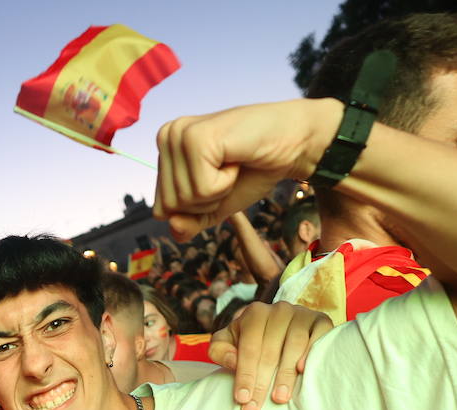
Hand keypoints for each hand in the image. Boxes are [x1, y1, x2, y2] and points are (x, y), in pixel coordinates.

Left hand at [154, 98, 338, 241]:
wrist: (294, 143)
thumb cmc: (254, 170)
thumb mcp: (215, 206)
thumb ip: (190, 223)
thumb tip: (174, 228)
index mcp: (165, 150)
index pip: (162, 210)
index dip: (197, 208)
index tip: (219, 180)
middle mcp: (167, 136)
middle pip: (170, 207)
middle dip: (207, 201)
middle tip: (229, 171)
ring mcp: (179, 134)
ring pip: (184, 200)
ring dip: (218, 191)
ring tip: (233, 164)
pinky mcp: (196, 138)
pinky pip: (201, 190)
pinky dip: (225, 183)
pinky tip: (236, 159)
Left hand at [209, 301, 333, 409]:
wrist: (281, 324)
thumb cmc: (251, 338)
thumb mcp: (228, 341)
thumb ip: (220, 350)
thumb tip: (232, 361)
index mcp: (254, 314)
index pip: (249, 348)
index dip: (245, 375)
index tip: (242, 399)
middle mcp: (279, 310)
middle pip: (270, 351)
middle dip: (262, 383)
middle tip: (256, 408)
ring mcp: (302, 314)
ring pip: (294, 345)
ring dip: (286, 374)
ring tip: (279, 398)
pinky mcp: (321, 320)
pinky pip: (319, 337)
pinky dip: (311, 353)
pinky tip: (303, 371)